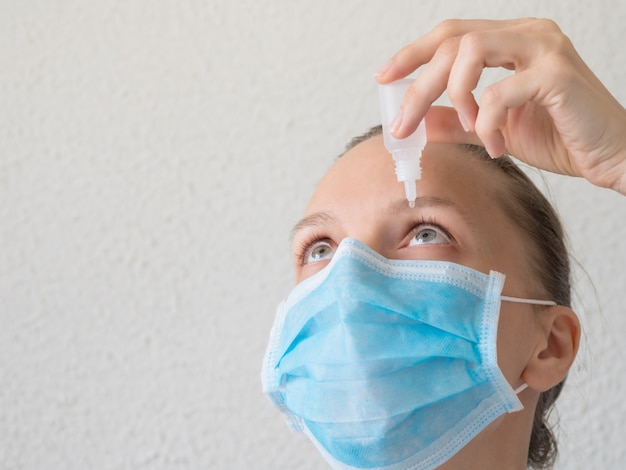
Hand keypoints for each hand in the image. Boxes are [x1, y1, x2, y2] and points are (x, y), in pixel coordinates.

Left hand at [375, 18, 625, 194]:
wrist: (609, 156)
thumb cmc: (560, 137)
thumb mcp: (493, 129)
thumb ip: (458, 122)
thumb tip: (420, 122)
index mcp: (511, 41)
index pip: (450, 34)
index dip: (412, 53)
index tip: (383, 77)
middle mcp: (527, 34)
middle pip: (451, 42)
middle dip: (418, 85)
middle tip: (402, 124)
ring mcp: (545, 48)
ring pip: (470, 51)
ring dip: (454, 96)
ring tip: (468, 129)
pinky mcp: (557, 74)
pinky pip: (500, 92)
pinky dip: (487, 123)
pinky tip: (496, 147)